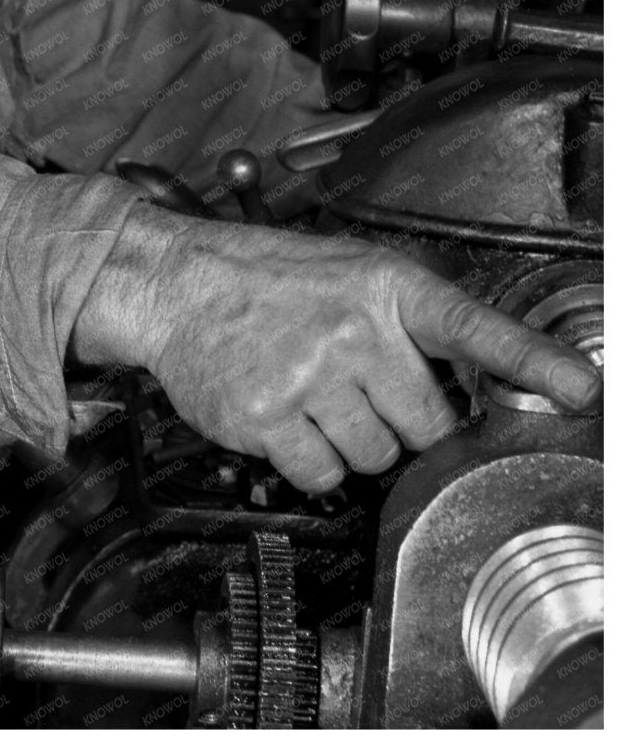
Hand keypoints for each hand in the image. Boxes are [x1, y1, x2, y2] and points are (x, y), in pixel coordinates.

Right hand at [74, 209, 601, 492]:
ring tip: (309, 396)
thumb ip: (409, 327)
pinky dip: (306, 461)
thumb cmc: (263, 281)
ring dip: (350, 443)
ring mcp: (308, 375)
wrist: (173, 284)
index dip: (533, 362)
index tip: (579, 389)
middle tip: (354, 388)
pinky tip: (282, 418)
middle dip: (399, 421)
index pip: (473, 328)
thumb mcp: (349, 276)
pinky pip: (321, 475)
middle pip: (428, 425)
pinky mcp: (266, 416)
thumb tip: (465, 398)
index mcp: (383, 288)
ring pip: (375, 456)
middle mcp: (351, 331)